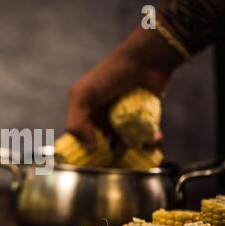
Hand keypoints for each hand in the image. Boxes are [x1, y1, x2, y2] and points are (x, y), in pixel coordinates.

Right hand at [66, 27, 182, 149]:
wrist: (144, 60)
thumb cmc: (110, 75)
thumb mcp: (83, 95)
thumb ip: (76, 122)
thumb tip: (90, 149)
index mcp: (86, 113)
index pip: (82, 138)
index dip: (85, 150)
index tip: (92, 161)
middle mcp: (104, 118)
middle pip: (105, 145)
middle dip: (111, 155)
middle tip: (118, 161)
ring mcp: (124, 119)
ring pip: (125, 142)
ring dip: (133, 150)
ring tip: (140, 151)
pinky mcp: (143, 119)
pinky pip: (144, 136)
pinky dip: (149, 141)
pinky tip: (154, 141)